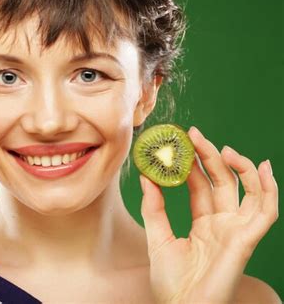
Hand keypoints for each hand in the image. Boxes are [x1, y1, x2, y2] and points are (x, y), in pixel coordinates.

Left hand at [140, 126, 277, 303]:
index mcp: (203, 224)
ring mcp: (236, 231)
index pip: (200, 186)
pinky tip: (263, 167)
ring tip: (221, 147)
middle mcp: (222, 224)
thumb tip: (146, 177)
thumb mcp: (158, 238)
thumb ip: (154, 208)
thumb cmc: (170, 282)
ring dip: (239, 167)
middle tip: (194, 133)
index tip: (179, 142)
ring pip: (247, 191)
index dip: (192, 164)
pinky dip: (269, 190)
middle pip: (221, 182)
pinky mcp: (246, 241)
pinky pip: (265, 212)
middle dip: (210, 156)